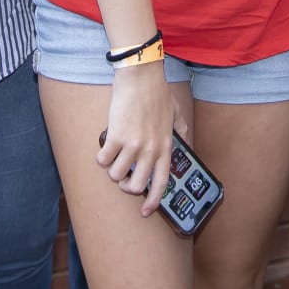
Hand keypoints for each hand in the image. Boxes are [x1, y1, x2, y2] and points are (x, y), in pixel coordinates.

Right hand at [96, 62, 183, 216]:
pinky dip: (101, 156)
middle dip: (126, 186)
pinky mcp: (116, 137)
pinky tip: (105, 146)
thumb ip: (182, 130)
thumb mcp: (175, 113)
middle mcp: (150, 150)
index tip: (146, 211)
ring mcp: (133, 145)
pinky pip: (103, 160)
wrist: (141, 77)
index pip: (162, 182)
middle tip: (123, 178)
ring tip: (113, 156)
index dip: (153, 200)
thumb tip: (187, 142)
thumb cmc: (157, 92)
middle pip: (136, 186)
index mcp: (166, 146)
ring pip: (115, 175)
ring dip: (112, 169)